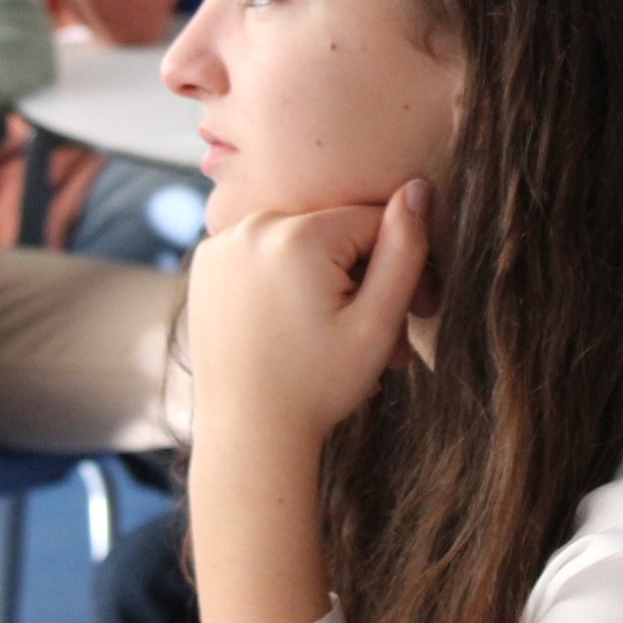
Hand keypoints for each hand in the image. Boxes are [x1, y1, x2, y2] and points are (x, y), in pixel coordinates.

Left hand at [187, 182, 429, 448]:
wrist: (246, 434)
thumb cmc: (319, 386)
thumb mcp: (378, 323)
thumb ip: (404, 250)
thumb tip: (417, 188)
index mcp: (298, 234)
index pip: (374, 221)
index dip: (400, 264)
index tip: (414, 312)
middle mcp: (254, 224)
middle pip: (333, 231)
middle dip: (361, 276)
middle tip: (379, 337)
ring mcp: (222, 242)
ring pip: (298, 242)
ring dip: (323, 278)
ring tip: (335, 334)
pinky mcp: (205, 262)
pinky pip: (262, 251)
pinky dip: (283, 276)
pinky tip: (292, 322)